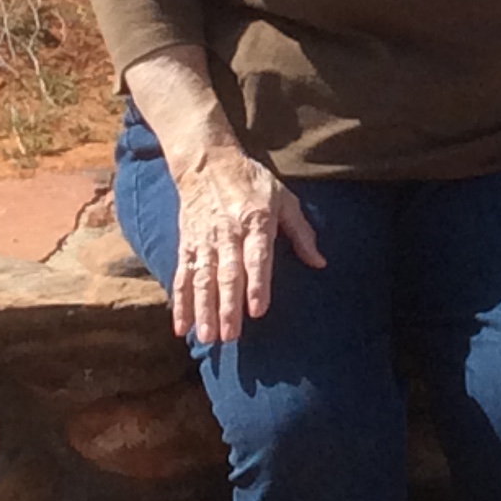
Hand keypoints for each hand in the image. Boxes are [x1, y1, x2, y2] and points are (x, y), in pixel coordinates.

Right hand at [170, 147, 324, 345]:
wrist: (207, 163)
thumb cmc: (253, 183)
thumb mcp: (284, 199)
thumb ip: (301, 232)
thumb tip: (319, 262)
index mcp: (256, 221)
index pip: (257, 257)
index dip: (257, 284)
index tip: (258, 310)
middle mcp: (228, 233)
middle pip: (227, 274)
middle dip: (227, 307)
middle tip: (230, 336)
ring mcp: (205, 240)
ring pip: (202, 279)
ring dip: (203, 310)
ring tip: (206, 337)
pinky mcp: (188, 245)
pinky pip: (183, 276)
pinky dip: (181, 303)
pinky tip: (182, 326)